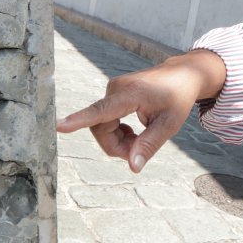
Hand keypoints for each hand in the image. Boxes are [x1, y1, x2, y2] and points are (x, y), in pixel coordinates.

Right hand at [56, 50, 225, 172]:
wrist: (181, 75)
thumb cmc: (177, 98)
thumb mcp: (169, 125)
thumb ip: (148, 145)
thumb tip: (132, 167)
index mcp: (131, 94)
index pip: (101, 110)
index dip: (79, 120)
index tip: (60, 125)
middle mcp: (116, 89)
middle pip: (100, 128)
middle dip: (115, 146)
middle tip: (138, 152)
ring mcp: (112, 90)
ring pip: (100, 126)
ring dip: (117, 140)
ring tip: (139, 140)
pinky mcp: (112, 94)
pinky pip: (104, 120)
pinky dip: (116, 132)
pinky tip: (132, 132)